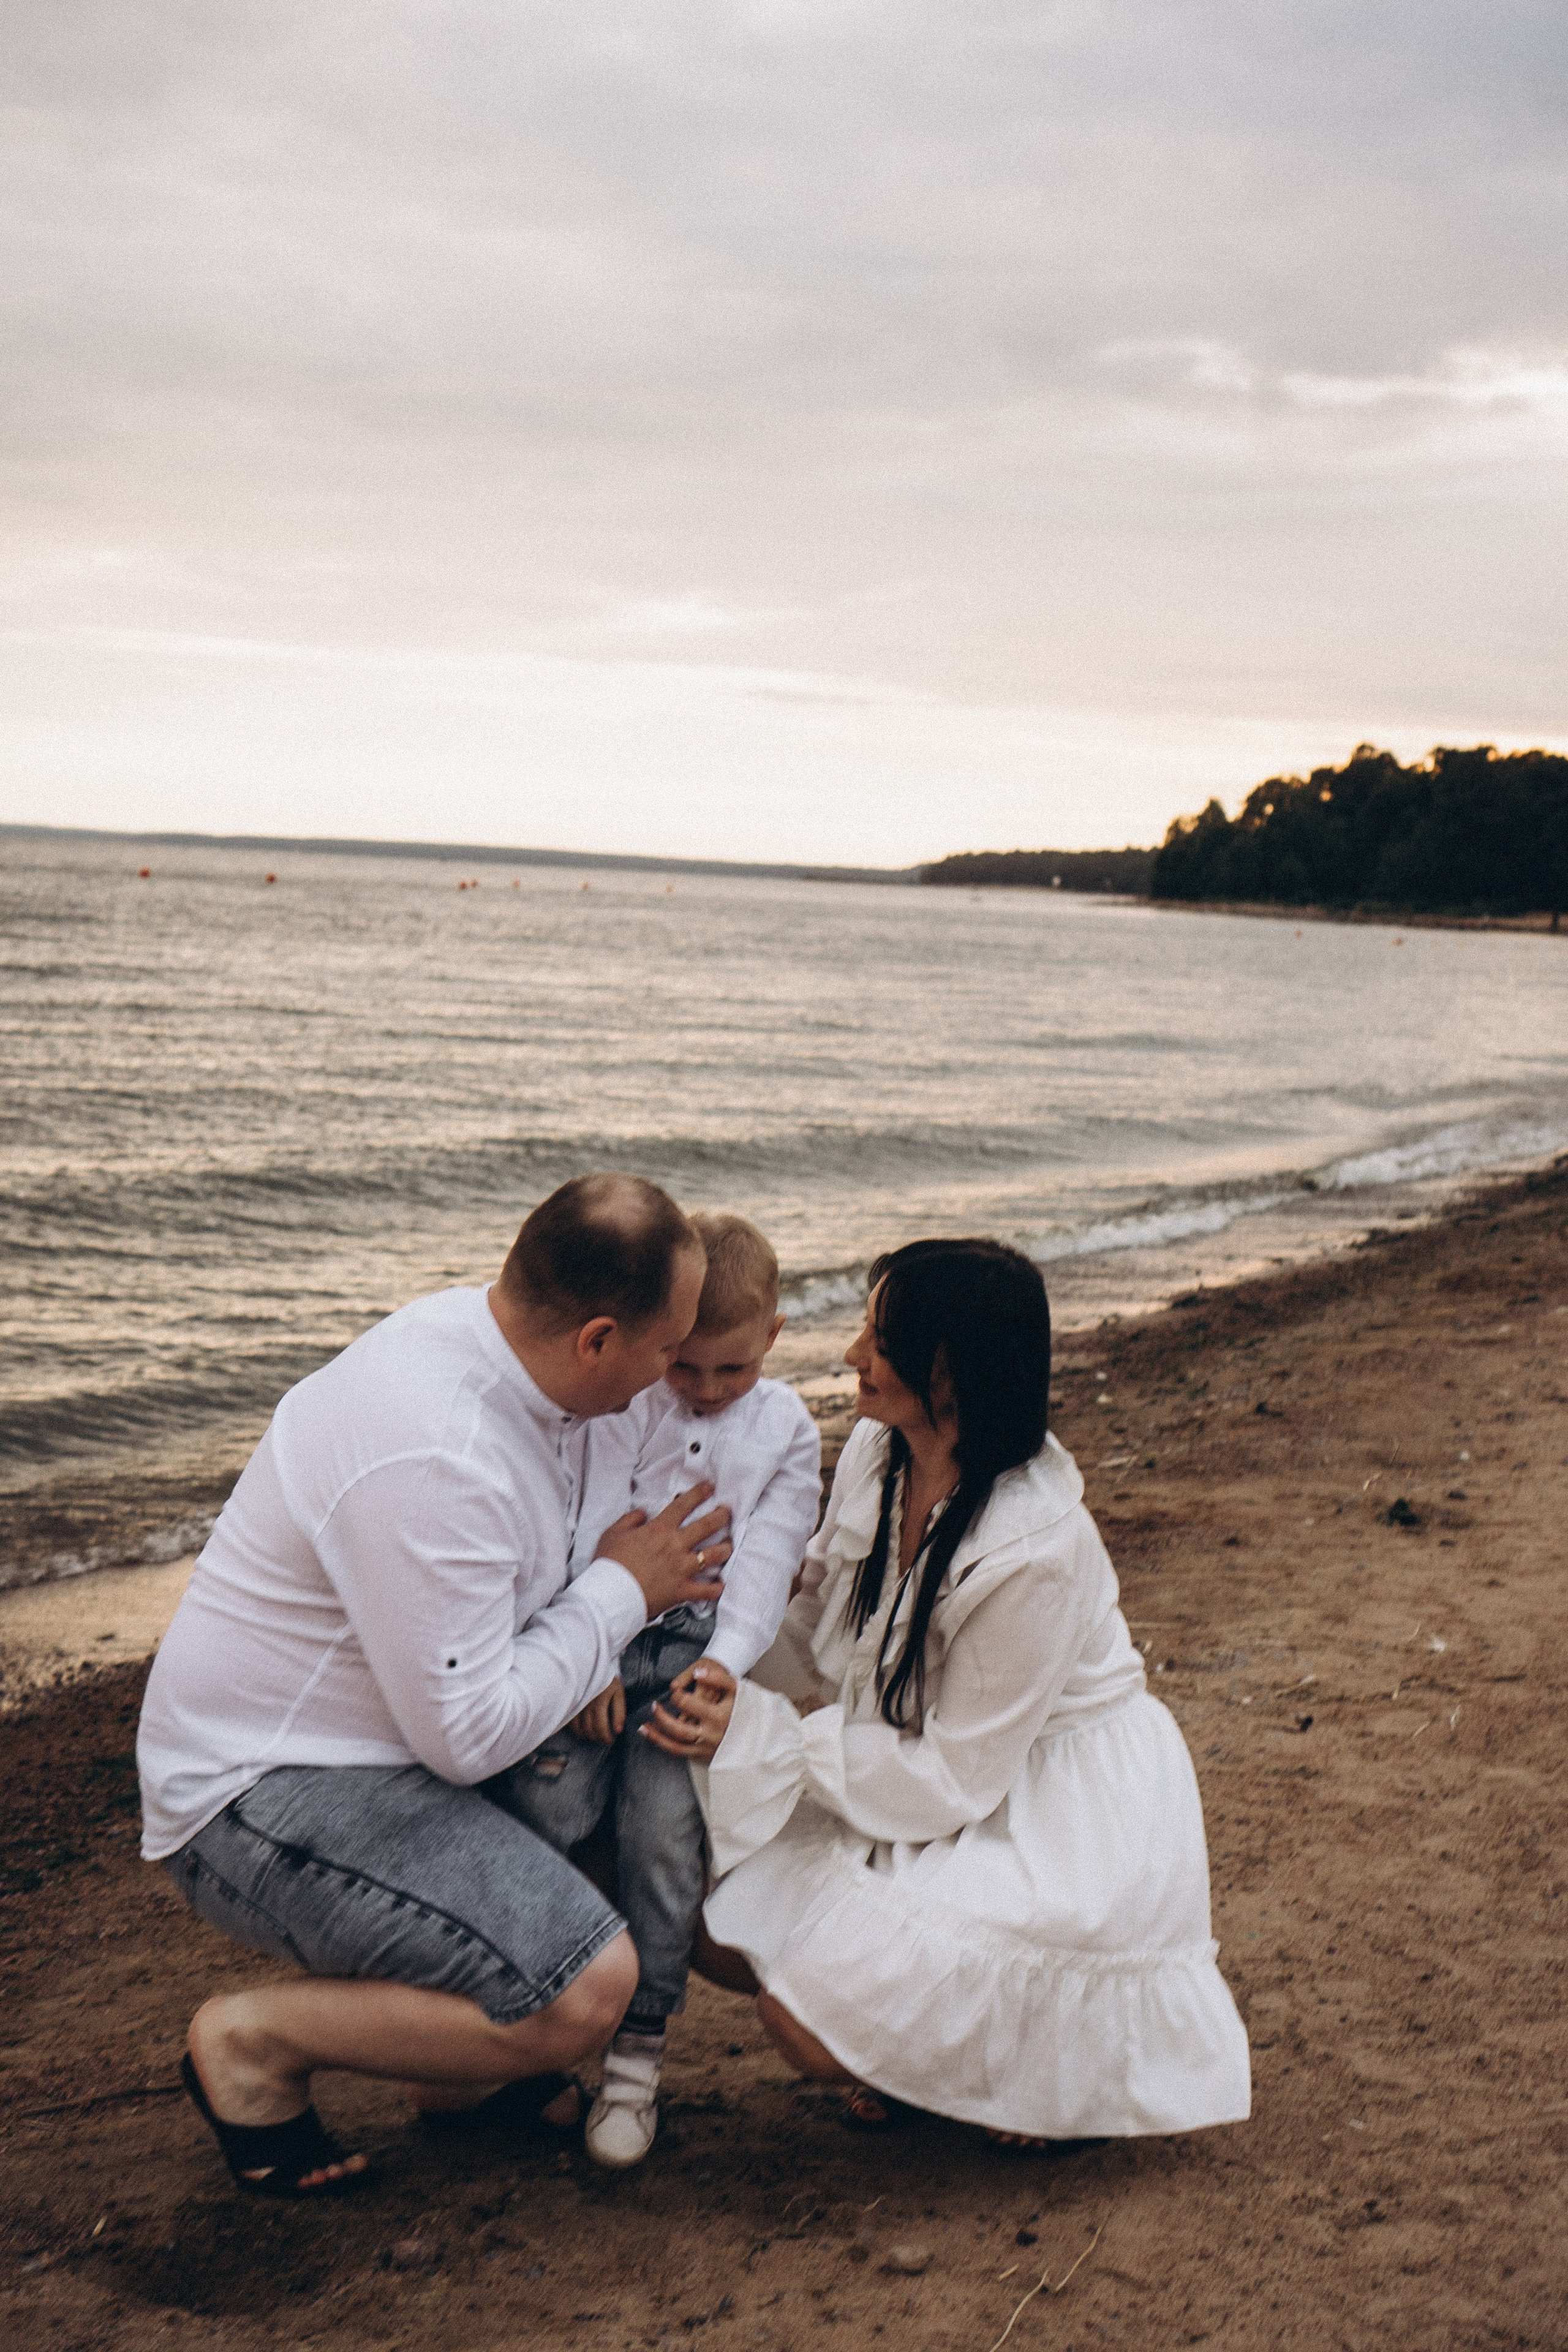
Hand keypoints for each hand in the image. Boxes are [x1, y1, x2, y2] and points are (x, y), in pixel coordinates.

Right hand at [571, 1676, 625, 1743]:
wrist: (590, 1666)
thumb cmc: (606, 1681)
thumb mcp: (618, 1692)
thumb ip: (620, 1712)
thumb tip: (619, 1730)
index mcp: (600, 1702)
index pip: (601, 1728)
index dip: (606, 1738)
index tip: (611, 1740)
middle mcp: (586, 1706)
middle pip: (590, 1731)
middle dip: (598, 1738)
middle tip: (604, 1738)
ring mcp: (576, 1706)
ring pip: (580, 1730)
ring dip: (588, 1736)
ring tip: (596, 1735)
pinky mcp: (570, 1705)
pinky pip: (571, 1724)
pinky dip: (578, 1730)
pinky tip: (584, 1730)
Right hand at [595, 1484, 730, 1622]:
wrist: (610, 1596)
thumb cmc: (609, 1565)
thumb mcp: (613, 1533)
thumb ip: (630, 1520)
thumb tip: (642, 1514)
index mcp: (659, 1529)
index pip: (683, 1505)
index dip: (699, 1493)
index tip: (709, 1487)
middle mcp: (675, 1546)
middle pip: (706, 1526)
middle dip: (721, 1516)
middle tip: (726, 1512)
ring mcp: (681, 1568)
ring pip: (713, 1556)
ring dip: (724, 1549)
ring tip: (728, 1546)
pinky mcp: (682, 1590)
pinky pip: (705, 1590)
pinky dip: (715, 1589)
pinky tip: (720, 1585)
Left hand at [642, 1658, 736, 1762]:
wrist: (759, 1738)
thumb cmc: (745, 1709)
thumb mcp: (738, 1690)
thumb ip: (718, 1678)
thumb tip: (697, 1673)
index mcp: (721, 1716)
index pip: (692, 1705)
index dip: (679, 1698)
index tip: (675, 1693)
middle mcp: (712, 1734)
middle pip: (680, 1728)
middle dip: (663, 1717)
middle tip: (655, 1705)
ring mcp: (707, 1747)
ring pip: (676, 1744)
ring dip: (657, 1735)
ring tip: (644, 1726)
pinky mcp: (703, 1756)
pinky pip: (678, 1752)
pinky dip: (662, 1744)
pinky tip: (651, 1735)